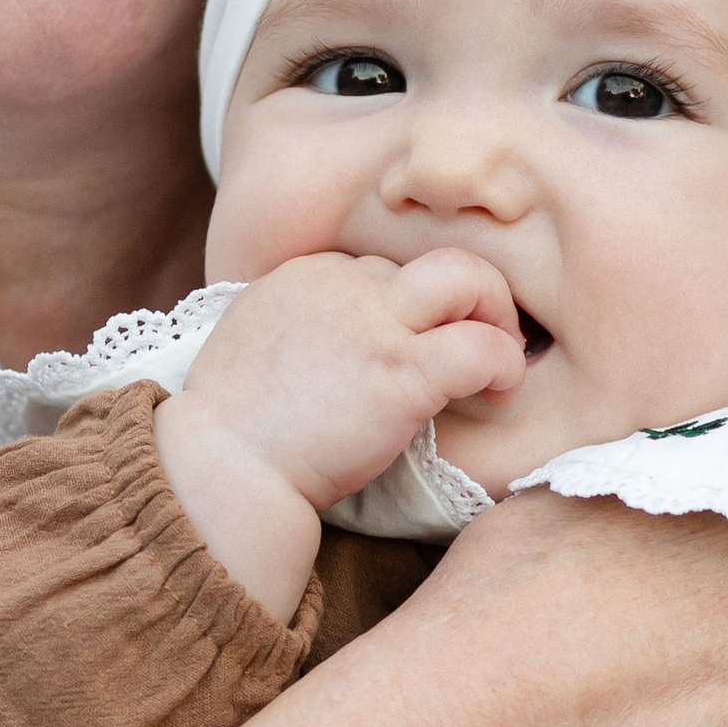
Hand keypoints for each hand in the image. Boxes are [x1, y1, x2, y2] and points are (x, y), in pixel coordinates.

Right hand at [183, 246, 523, 506]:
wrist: (221, 466)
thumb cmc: (236, 428)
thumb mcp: (258, 347)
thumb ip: (301, 330)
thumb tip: (335, 349)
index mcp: (308, 276)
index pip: (387, 268)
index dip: (414, 309)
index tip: (418, 347)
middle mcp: (344, 284)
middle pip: (434, 260)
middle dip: (474, 293)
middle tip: (480, 341)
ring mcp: (375, 324)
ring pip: (467, 278)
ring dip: (498, 314)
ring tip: (502, 362)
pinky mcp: (401, 370)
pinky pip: (481, 347)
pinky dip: (505, 364)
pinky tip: (500, 393)